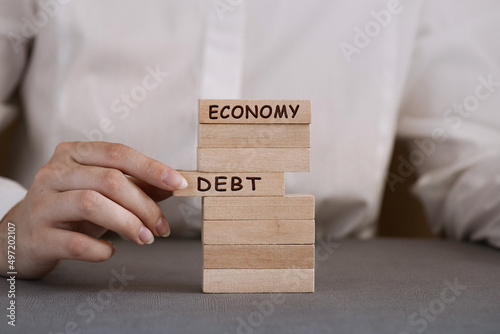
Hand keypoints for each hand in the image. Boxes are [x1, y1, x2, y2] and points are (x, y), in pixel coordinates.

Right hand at [0, 141, 187, 278]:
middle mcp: (55, 172)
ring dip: (128, 224)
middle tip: (162, 227)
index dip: (152, 168)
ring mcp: (42, 203)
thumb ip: (136, 186)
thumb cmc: (69, 211)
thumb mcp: (103, 193)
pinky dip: (101, 249)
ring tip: (146, 238)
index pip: (118, 154)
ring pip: (92, 204)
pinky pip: (75, 242)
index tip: (179, 183)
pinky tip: (110, 252)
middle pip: (110, 180)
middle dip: (144, 205)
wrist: (18, 236)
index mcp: (74, 154)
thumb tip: (172, 186)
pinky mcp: (37, 235)